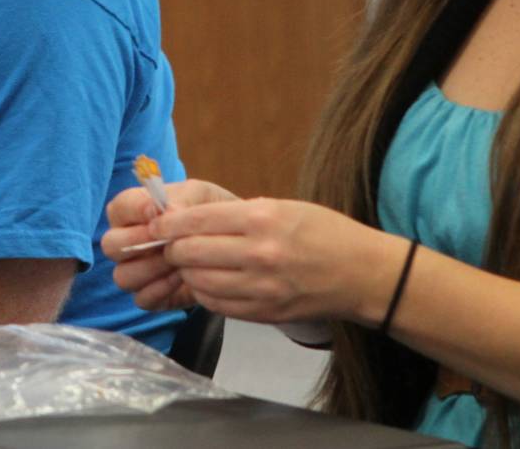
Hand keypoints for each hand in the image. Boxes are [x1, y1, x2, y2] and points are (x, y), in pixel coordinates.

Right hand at [102, 178, 238, 312]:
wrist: (231, 242)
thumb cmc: (208, 212)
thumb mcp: (199, 195)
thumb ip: (180, 199)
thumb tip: (163, 214)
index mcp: (131, 211)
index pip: (118, 208)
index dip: (134, 210)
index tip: (159, 213)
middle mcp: (125, 242)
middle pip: (111, 246)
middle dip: (139, 243)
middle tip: (168, 241)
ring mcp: (134, 271)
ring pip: (123, 276)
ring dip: (152, 269)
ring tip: (179, 260)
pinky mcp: (150, 296)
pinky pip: (142, 299)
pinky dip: (162, 290)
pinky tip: (183, 278)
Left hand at [151, 197, 405, 326]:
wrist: (362, 274)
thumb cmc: (323, 232)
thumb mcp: (282, 206)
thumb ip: (235, 214)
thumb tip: (185, 219)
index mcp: (263, 219)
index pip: (195, 221)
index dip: (168, 224)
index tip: (158, 224)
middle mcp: (260, 254)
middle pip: (190, 252)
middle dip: (172, 248)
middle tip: (169, 244)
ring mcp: (262, 288)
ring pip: (199, 280)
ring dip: (187, 271)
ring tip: (190, 262)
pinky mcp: (264, 312)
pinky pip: (216, 304)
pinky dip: (205, 292)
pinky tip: (209, 281)